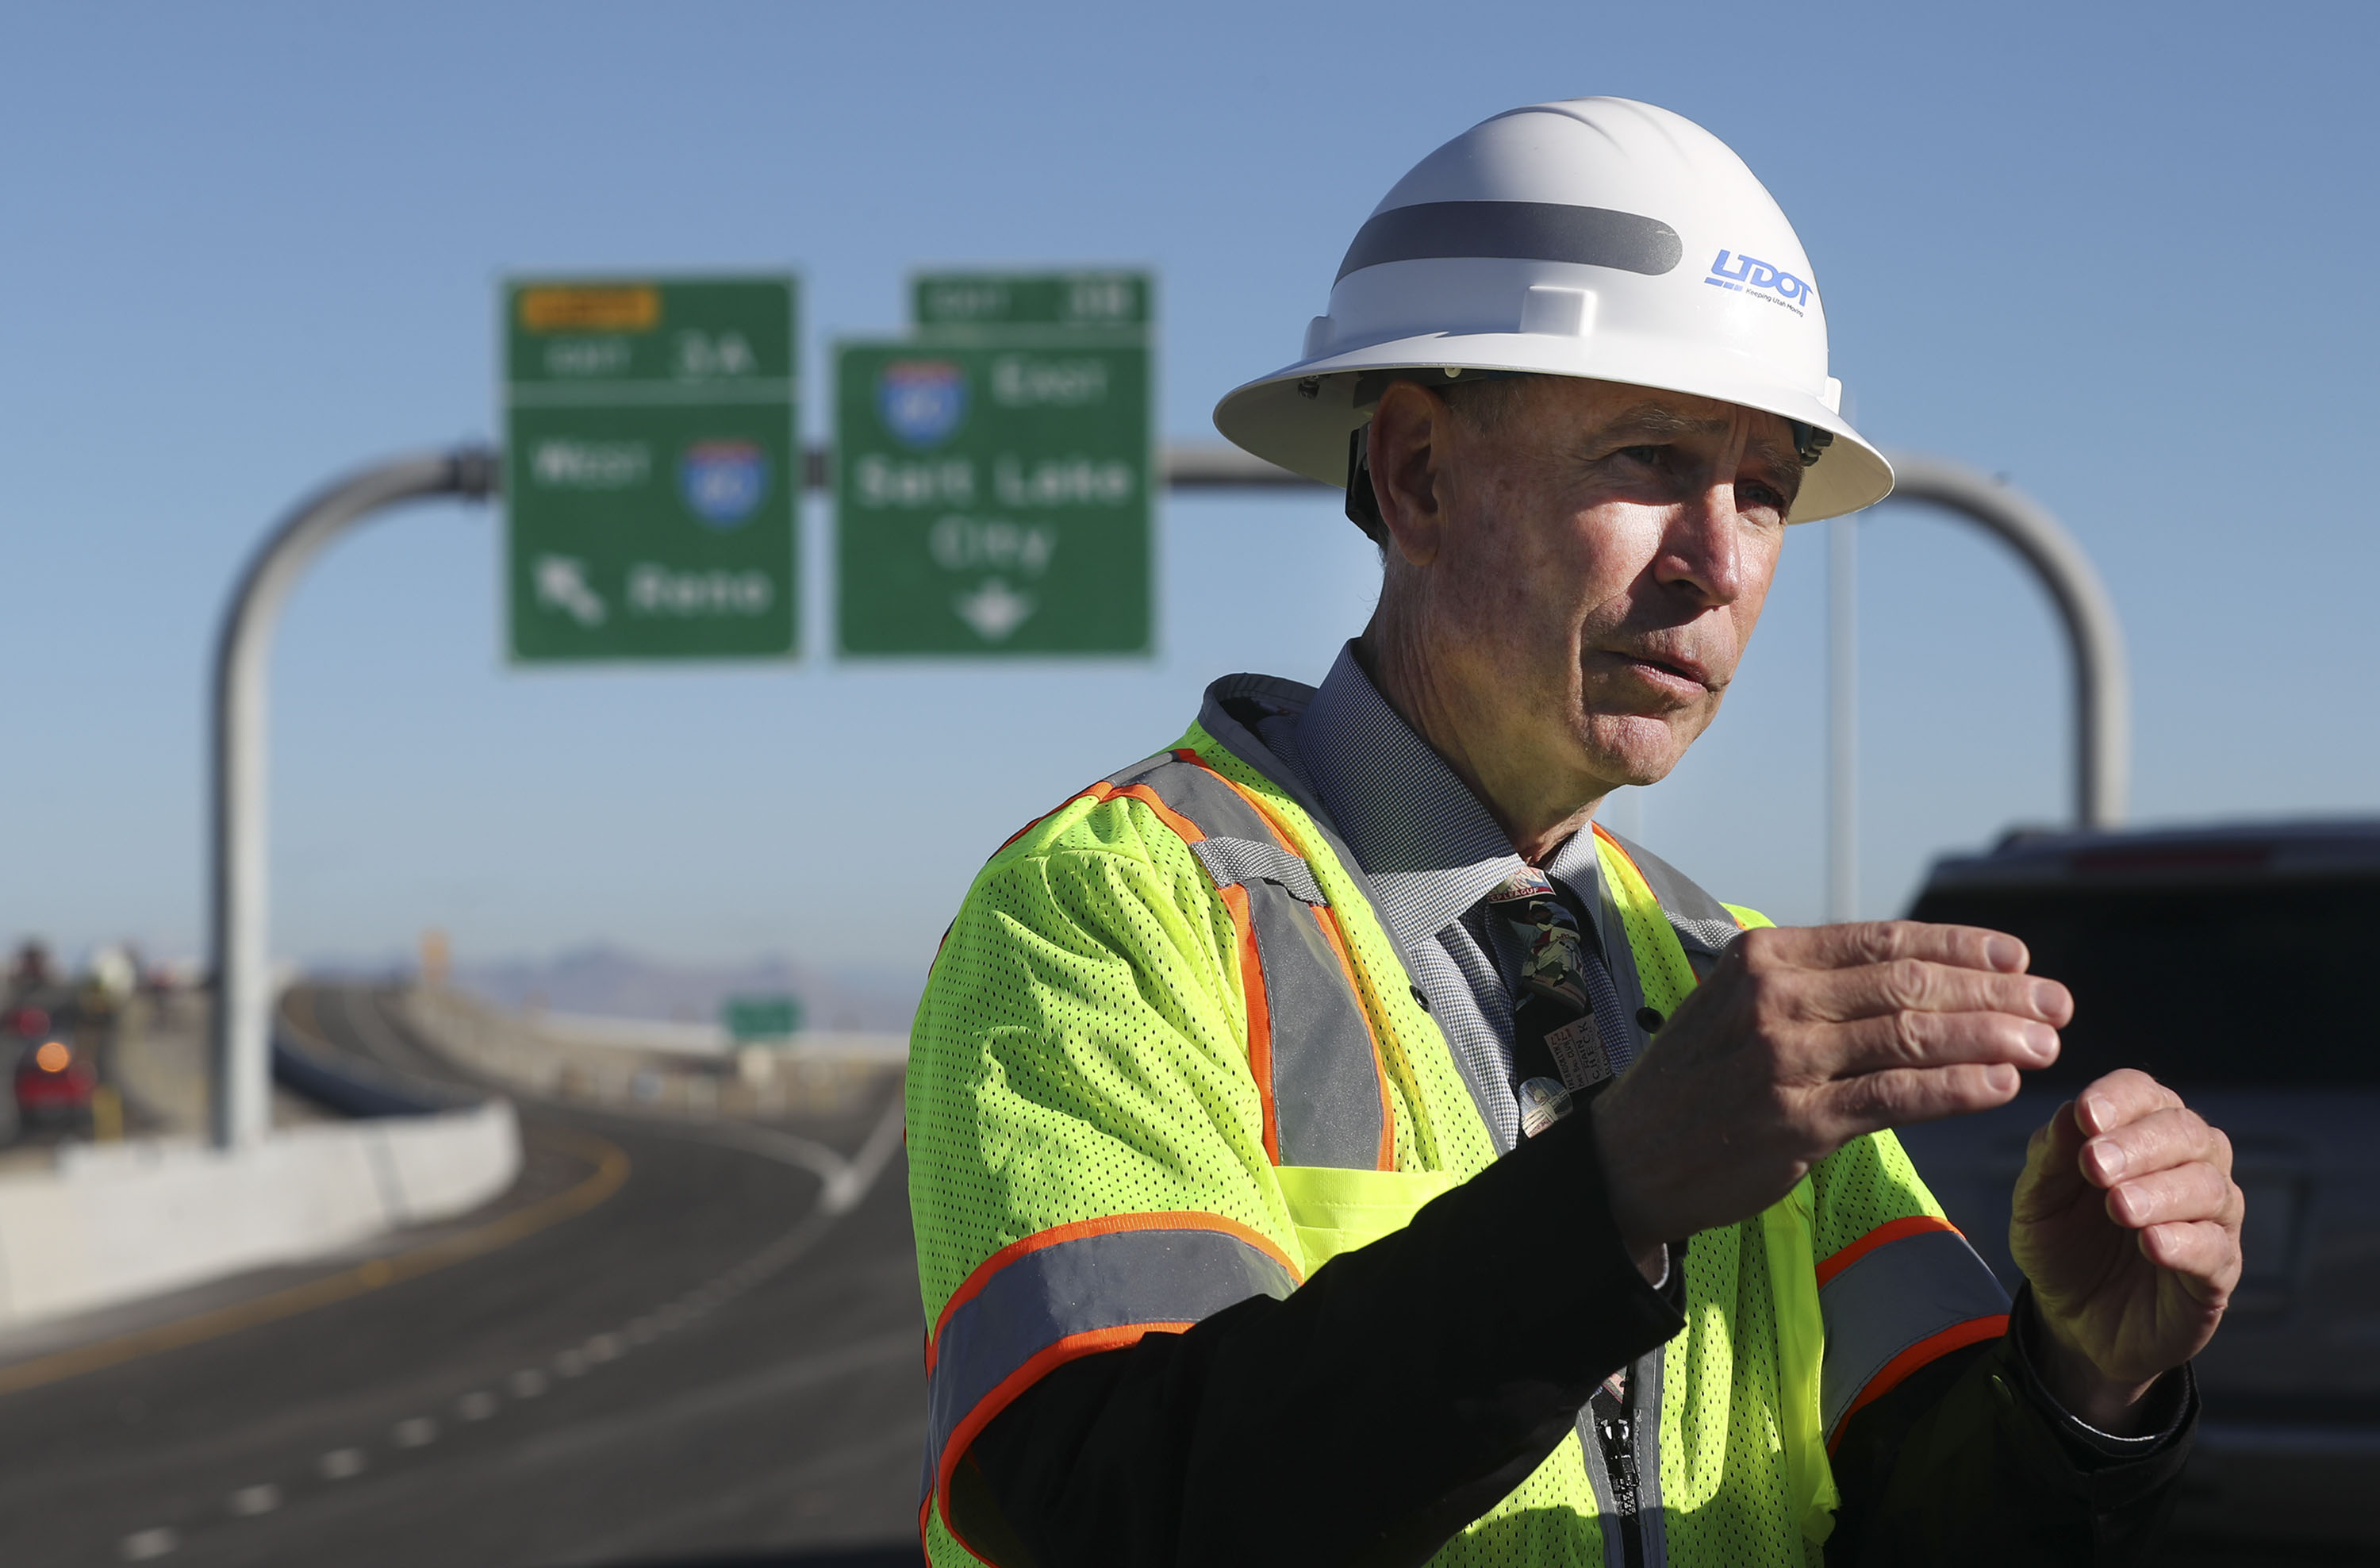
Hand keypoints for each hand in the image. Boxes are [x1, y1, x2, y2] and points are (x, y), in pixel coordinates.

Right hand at [1592, 920, 2069, 1250]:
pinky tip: (2000, 1086)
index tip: (2018, 960)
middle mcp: (1773, 998)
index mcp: (1763, 956)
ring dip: (1992, 1039)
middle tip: (2056, 1004)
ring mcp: (1783, 1060)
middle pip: (1908, 984)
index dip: (1961, 947)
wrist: (1628, 1155)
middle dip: (1995, 993)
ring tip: (2045, 1045)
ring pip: (1912, 1037)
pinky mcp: (1795, 1123)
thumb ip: (1816, 986)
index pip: (1883, 941)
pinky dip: (1956, 1088)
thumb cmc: (1698, 1079)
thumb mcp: (1740, 1004)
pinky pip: (1895, 1098)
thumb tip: (1919, 976)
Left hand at [2011, 1070, 2240, 1430]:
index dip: (2118, 1098)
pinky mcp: (2219, 1271)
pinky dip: (2183, 1241)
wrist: (2073, 1319)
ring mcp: (2211, 1216)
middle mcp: (2187, 1163)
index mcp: (2138, 1132)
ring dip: (2160, 1191)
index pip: (2143, 1093)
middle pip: (2185, 1131)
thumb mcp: (2037, 1201)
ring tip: (2119, 1207)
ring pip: (2209, 1186)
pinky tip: (2150, 1244)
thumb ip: (2050, 1158)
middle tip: (2096, 1166)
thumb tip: (2067, 1113)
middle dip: (2138, 1144)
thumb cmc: (2060, 1243)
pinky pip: (2215, 1247)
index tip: (2085, 1117)